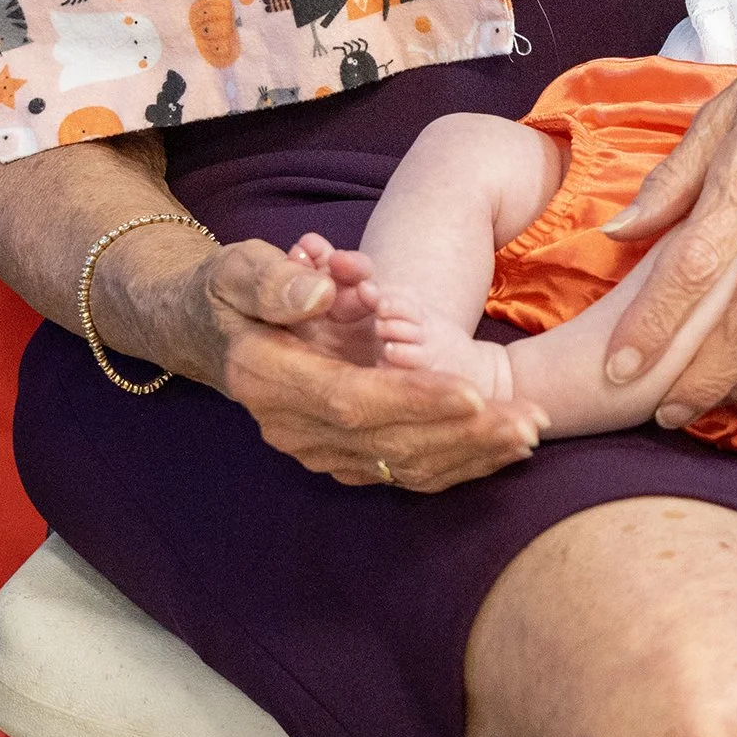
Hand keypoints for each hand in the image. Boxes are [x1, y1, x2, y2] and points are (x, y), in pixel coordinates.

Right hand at [150, 235, 539, 493]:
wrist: (207, 332)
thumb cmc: (230, 290)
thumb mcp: (236, 266)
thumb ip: (274, 279)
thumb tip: (321, 293)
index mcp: (266, 380)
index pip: (351, 399)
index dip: (415, 400)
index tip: (474, 392)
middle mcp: (290, 428)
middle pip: (386, 443)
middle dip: (462, 435)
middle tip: (526, 423)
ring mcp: (314, 448)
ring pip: (401, 466)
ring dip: (470, 455)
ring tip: (528, 434)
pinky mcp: (338, 455)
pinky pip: (402, 469)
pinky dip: (456, 462)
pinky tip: (502, 449)